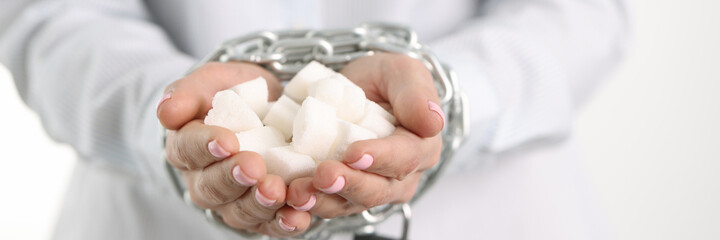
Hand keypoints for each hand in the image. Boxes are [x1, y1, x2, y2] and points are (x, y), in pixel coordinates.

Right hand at [157, 62, 310, 237]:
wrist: (270, 109)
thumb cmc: (236, 94)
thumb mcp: (212, 81)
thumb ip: (188, 92)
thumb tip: (167, 111)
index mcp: (187, 147)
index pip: (188, 149)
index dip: (205, 146)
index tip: (226, 141)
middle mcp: (206, 181)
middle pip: (213, 188)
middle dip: (233, 178)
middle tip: (254, 166)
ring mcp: (234, 201)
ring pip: (240, 211)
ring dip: (259, 203)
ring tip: (276, 191)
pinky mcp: (263, 213)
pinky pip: (270, 224)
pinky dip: (284, 223)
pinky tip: (297, 217)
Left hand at [286, 53, 443, 217]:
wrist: (353, 91)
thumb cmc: (383, 80)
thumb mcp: (402, 72)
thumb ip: (416, 93)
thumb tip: (433, 121)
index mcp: (421, 147)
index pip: (405, 157)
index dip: (381, 157)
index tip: (355, 153)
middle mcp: (399, 176)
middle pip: (377, 189)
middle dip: (349, 184)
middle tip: (324, 175)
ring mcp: (369, 189)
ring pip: (349, 203)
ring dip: (324, 200)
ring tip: (300, 192)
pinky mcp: (341, 195)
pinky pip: (326, 203)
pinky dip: (308, 202)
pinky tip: (290, 195)